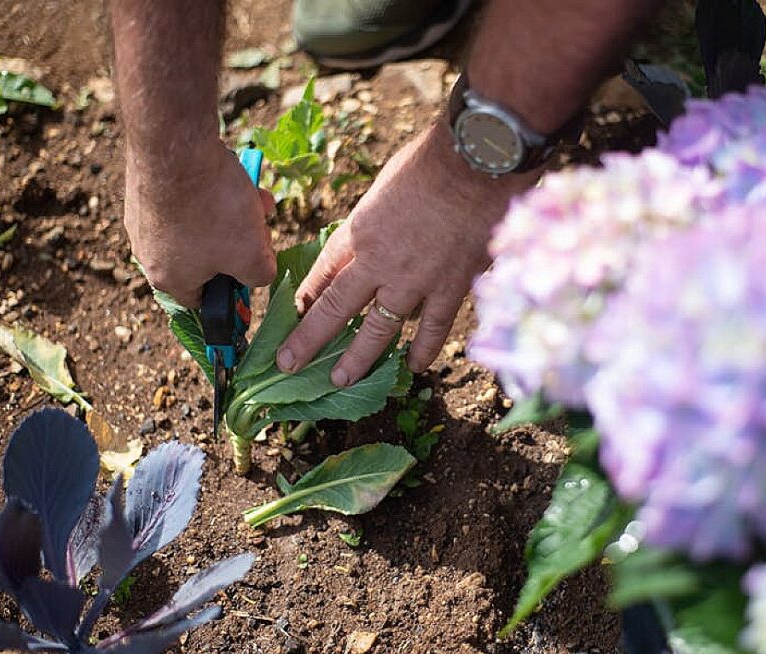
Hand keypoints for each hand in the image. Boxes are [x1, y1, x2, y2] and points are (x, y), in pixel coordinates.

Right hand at [124, 138, 276, 307]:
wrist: (175, 144)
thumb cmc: (214, 210)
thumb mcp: (252, 255)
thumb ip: (259, 276)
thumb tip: (257, 274)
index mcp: (168, 278)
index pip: (202, 300)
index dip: (232, 290)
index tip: (251, 270)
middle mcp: (146, 252)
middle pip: (206, 258)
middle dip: (239, 242)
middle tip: (260, 226)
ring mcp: (142, 216)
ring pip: (200, 224)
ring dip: (232, 213)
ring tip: (255, 197)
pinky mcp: (143, 186)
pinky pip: (186, 197)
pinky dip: (211, 191)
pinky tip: (232, 175)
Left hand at [276, 118, 536, 385]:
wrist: (476, 162)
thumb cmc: (430, 162)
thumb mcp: (383, 186)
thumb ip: (374, 219)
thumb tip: (372, 238)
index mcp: (357, 232)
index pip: (322, 273)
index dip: (304, 298)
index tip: (292, 315)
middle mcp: (377, 264)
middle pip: (335, 309)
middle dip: (308, 340)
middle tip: (289, 363)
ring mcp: (414, 281)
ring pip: (378, 330)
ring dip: (357, 358)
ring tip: (340, 379)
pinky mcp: (450, 289)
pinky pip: (432, 329)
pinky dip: (422, 351)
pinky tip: (412, 367)